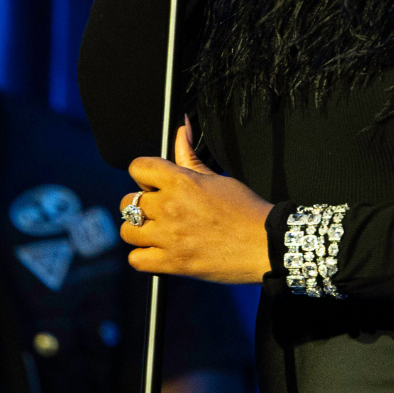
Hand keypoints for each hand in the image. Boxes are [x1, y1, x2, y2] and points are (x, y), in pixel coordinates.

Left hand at [119, 123, 271, 283]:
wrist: (266, 245)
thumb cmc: (246, 210)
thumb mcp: (217, 178)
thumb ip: (189, 156)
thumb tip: (181, 128)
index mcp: (181, 181)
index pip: (137, 167)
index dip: (144, 174)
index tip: (154, 183)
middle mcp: (170, 207)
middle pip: (127, 201)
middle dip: (141, 204)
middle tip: (159, 211)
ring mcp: (169, 237)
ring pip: (126, 231)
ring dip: (138, 231)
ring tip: (155, 232)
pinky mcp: (173, 264)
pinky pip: (136, 260)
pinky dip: (143, 257)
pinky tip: (157, 251)